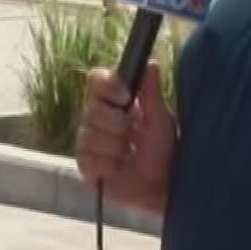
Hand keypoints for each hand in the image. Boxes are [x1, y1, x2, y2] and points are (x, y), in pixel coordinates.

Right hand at [74, 62, 175, 210]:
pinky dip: (109, 165)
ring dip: (116, 147)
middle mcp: (95, 118)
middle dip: (117, 123)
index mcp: (112, 101)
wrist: (164, 186)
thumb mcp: (161, 120)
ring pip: (89, 136)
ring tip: (129, 155)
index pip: (95, 80)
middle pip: (91, 108)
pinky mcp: (85, 166)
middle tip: (133, 134)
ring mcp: (87, 142)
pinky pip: (89, 158)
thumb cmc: (164, 151)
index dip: (107, 86)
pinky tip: (120, 169)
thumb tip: (150, 63)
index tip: (126, 96)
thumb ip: (151, 93)